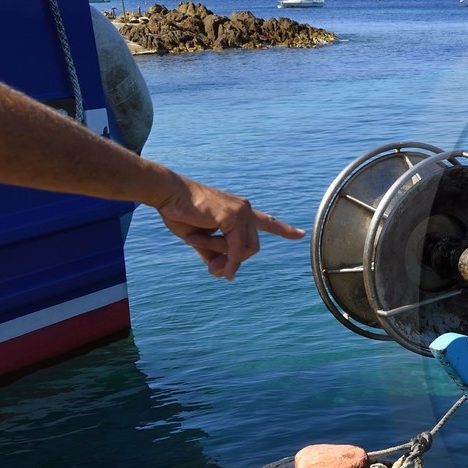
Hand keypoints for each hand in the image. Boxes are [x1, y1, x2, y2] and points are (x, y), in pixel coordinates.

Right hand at [154, 176, 305, 280]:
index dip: (283, 230)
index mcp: (239, 211)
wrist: (167, 194)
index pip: (266, 221)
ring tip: (195, 241)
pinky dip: (230, 261)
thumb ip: (214, 254)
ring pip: (244, 249)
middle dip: (234, 262)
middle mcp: (245, 209)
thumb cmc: (180, 212)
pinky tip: (223, 271)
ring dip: (222, 256)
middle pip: (251, 247)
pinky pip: (236, 248)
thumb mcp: (199, 239)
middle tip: (215, 271)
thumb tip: (221, 273)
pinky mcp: (233, 216)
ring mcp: (242, 211)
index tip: (300, 235)